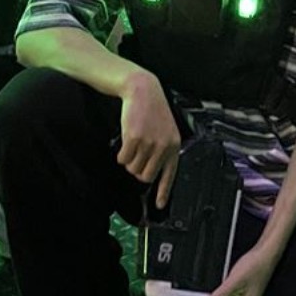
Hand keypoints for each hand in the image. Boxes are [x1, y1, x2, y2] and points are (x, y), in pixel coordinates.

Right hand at [116, 69, 180, 202]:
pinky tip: (125, 141)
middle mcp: (163, 147)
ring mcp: (149, 143)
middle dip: (138, 170)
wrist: (143, 91)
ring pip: (133, 168)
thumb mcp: (165, 130)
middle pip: (146, 176)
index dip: (164, 192)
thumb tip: (151, 173)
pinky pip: (123, 159)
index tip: (160, 205)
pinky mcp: (134, 139)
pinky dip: (121, 154)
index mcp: (173, 146)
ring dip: (129, 160)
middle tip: (136, 157)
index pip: (170, 175)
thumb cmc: (152, 111)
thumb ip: (162, 150)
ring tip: (133, 144)